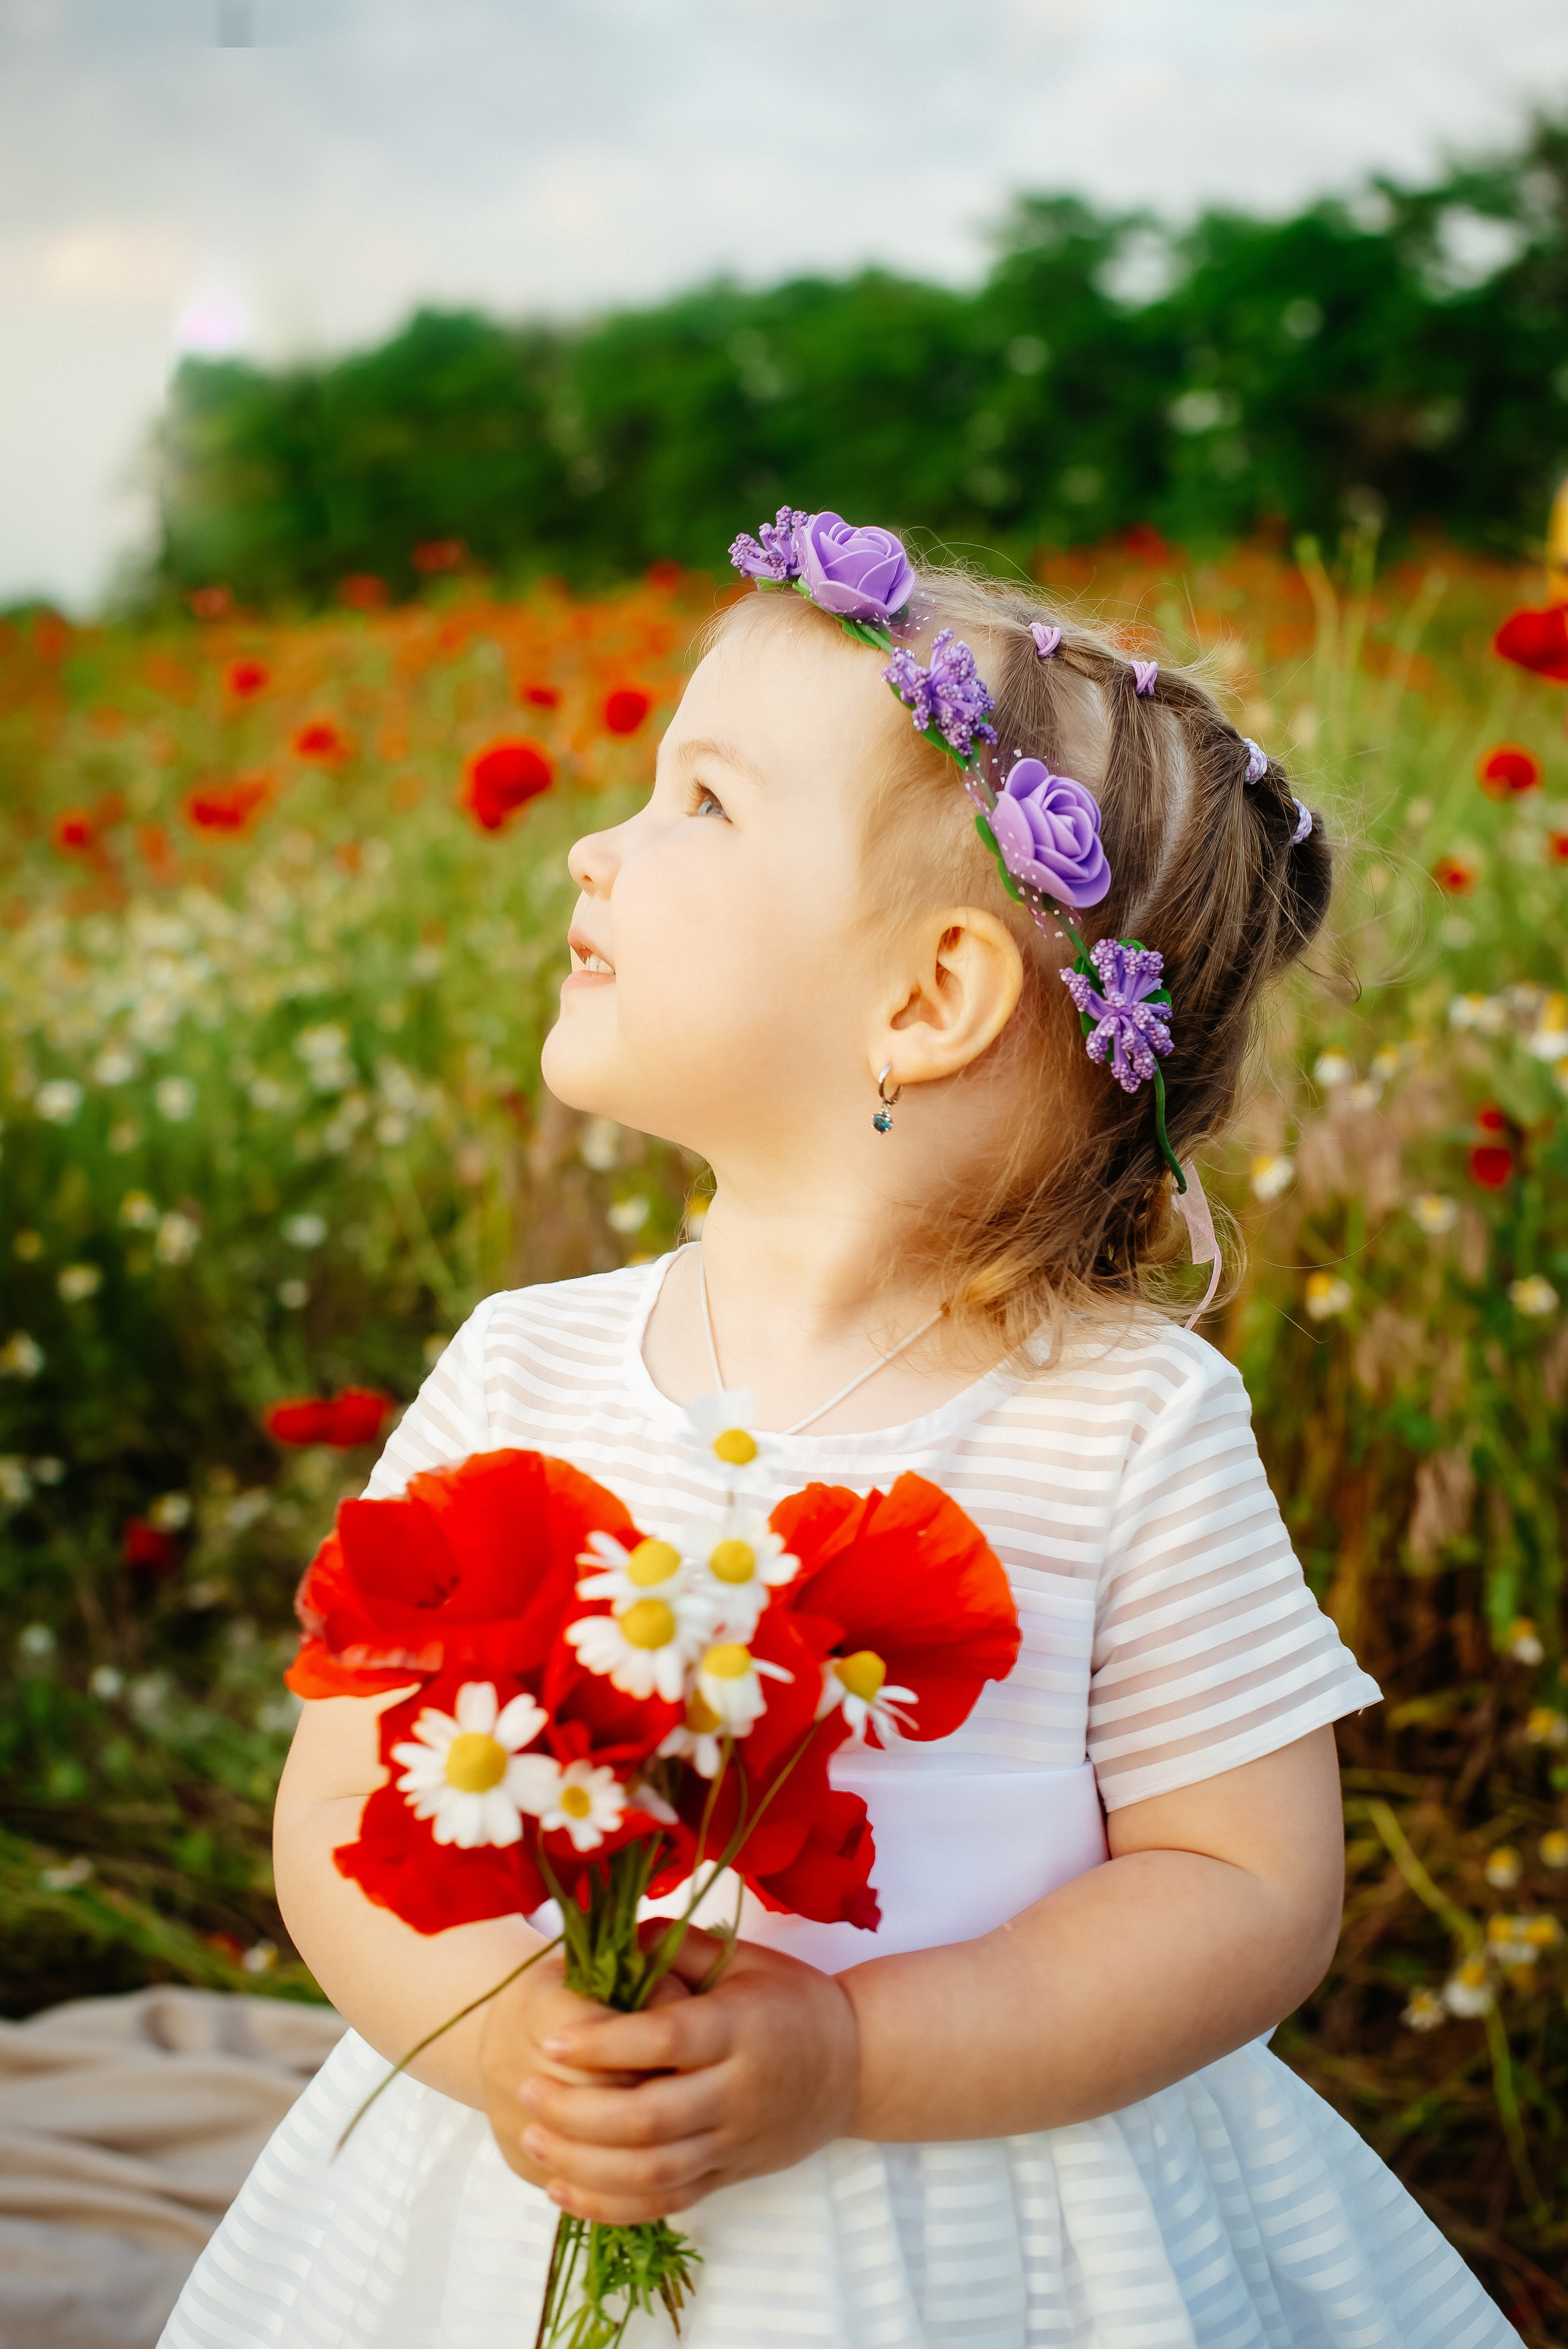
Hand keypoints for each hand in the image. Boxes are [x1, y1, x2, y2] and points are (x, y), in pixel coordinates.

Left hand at [512, 1928, 861, 2222]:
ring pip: (652, 2173)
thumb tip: (614, 1939)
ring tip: (534, 2139)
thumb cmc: (793, 2002)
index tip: (551, 2038)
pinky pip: (664, 2203)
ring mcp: (732, 2144)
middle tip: (528, 2091)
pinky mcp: (727, 2177)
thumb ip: (680, 1948)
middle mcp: (737, 2093)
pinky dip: (610, 2205)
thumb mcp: (747, 1958)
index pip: (665, 2043)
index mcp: (741, 2029)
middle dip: (578, 2112)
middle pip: (649, 2121)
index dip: (603, 2044)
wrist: (856, 2066)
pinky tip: (565, 2189)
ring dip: (585, 2164)